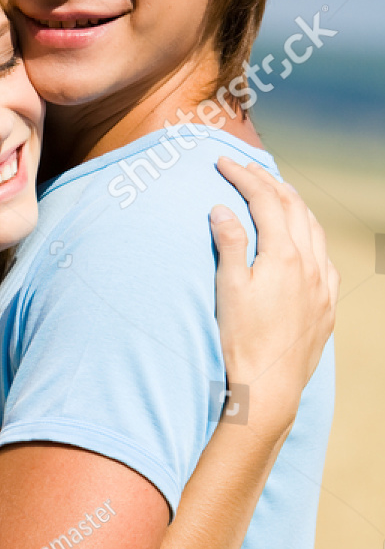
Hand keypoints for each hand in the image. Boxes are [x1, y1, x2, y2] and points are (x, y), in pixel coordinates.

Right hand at [211, 158, 338, 439]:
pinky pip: (324, 257)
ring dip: (293, 204)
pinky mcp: (326, 305)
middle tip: (245, 169)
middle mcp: (310, 264)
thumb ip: (230, 244)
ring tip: (275, 193)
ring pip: (314, 229)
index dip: (244, 176)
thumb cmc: (242, 341)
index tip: (223, 162)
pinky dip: (310, 236)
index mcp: (284, 255)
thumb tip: (222, 208)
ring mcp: (322, 284)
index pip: (265, 200)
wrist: (269, 386)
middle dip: (268, 182)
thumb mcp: (229, 290)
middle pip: (293, 207)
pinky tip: (302, 241)